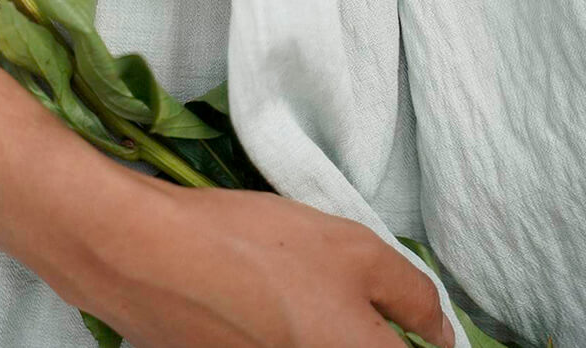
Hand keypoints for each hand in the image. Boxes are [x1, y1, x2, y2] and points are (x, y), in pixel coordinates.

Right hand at [65, 173, 455, 347]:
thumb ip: (410, 293)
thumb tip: (440, 331)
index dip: (419, 336)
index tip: (406, 319)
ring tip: (287, 292)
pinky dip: (274, 331)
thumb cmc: (253, 249)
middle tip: (335, 291)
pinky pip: (273, 347)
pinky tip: (253, 300)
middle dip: (362, 330)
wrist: (145, 256)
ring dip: (316, 331)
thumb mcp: (351, 248)